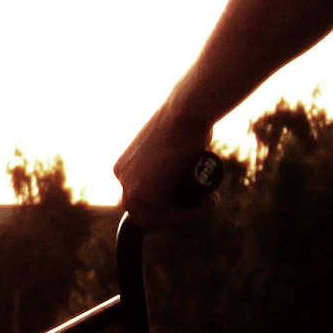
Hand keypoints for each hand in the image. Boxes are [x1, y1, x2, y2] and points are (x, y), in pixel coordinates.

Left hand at [112, 98, 221, 215]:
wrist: (184, 113)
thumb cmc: (186, 119)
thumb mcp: (173, 138)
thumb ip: (170, 151)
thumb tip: (183, 160)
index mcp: (124, 167)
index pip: (144, 200)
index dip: (171, 206)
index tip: (195, 199)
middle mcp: (122, 178)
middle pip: (148, 213)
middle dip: (177, 216)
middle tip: (204, 203)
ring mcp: (130, 188)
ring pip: (158, 219)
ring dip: (187, 217)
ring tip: (210, 201)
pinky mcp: (143, 195)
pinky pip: (167, 218)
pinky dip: (190, 216)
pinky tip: (208, 203)